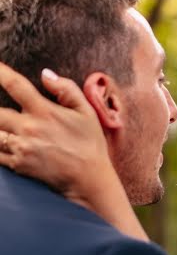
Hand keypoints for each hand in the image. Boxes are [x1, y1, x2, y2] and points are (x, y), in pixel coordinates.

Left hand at [0, 62, 113, 206]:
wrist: (90, 180)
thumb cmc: (90, 145)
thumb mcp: (87, 112)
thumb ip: (67, 89)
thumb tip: (46, 74)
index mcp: (44, 111)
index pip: (15, 85)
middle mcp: (29, 128)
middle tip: (2, 111)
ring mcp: (21, 148)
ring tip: (2, 126)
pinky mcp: (18, 165)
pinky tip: (1, 141)